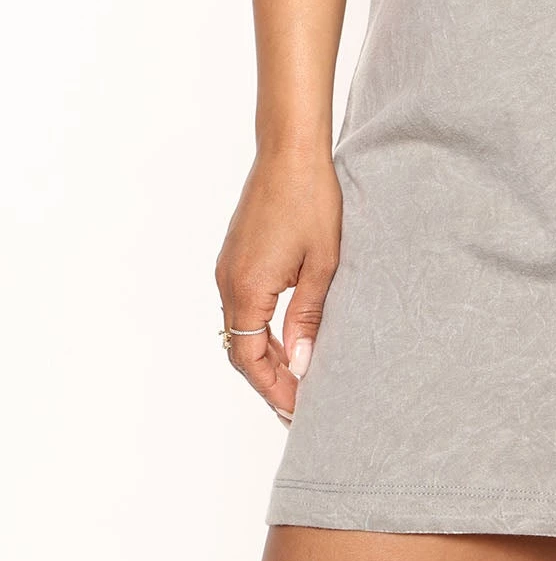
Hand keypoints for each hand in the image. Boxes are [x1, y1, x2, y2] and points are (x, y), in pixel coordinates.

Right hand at [215, 147, 342, 425]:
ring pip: (239, 329)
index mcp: (247, 289)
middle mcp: (228, 281)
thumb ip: (308, 316)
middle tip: (299, 404)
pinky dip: (259, 330)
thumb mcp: (322, 263)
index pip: (250, 359)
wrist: (290, 150)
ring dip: (263, 355)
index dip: (274, 389)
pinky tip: (285, 336)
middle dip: (269, 379)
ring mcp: (228, 267)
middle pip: (240, 349)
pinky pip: (242, 305)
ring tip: (297, 376)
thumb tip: (301, 363)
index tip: (298, 411)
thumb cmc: (312, 200)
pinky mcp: (235, 254)